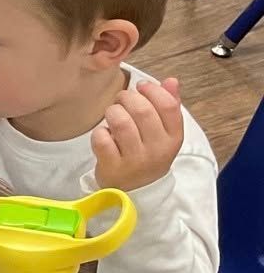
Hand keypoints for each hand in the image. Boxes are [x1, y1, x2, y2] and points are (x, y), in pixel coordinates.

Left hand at [92, 77, 183, 192]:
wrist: (136, 191)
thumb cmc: (148, 154)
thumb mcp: (164, 134)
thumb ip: (169, 106)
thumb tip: (171, 81)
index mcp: (173, 138)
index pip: (168, 106)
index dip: (153, 90)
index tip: (141, 87)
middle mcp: (157, 150)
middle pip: (142, 110)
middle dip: (127, 97)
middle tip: (122, 100)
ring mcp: (135, 160)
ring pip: (120, 122)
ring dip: (112, 112)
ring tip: (113, 116)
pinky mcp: (112, 168)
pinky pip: (101, 138)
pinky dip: (99, 132)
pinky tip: (105, 136)